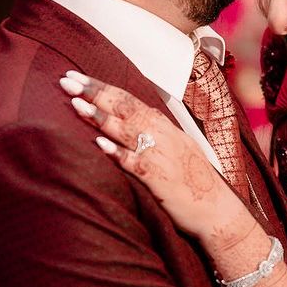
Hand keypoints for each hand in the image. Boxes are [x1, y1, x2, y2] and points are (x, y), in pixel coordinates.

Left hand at [59, 71, 250, 242]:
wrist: (217, 209)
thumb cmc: (195, 182)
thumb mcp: (177, 148)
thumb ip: (156, 132)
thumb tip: (137, 117)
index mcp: (165, 127)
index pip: (129, 99)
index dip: (103, 87)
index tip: (79, 76)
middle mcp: (162, 136)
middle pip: (125, 107)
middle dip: (95, 92)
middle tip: (68, 78)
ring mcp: (161, 155)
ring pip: (127, 129)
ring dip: (100, 115)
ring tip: (75, 102)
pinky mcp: (159, 179)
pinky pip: (134, 162)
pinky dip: (117, 152)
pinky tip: (99, 143)